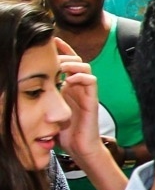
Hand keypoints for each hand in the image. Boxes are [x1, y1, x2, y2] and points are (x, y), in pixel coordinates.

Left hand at [55, 40, 105, 164]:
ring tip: (60, 66)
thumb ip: (44, 95)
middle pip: (76, 61)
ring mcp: (86, 93)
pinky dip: (81, 77)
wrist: (79, 148)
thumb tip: (28, 83)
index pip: (67, 63)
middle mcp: (77, 87)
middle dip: (65, 55)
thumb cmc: (63, 132)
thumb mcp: (48, 108)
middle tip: (52, 53)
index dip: (61, 50)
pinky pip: (91, 81)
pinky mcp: (92, 100)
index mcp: (67, 87)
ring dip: (73, 64)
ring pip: (85, 67)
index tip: (50, 41)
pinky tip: (69, 80)